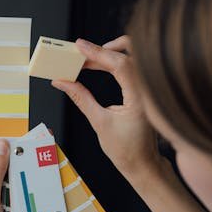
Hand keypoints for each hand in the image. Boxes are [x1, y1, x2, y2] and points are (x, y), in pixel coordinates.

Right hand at [52, 36, 162, 185]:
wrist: (143, 164)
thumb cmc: (126, 150)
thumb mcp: (99, 123)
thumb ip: (80, 98)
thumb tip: (62, 81)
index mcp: (140, 99)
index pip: (121, 65)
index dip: (98, 52)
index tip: (80, 47)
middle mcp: (148, 90)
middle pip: (131, 52)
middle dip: (105, 48)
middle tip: (82, 53)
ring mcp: (149, 89)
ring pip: (132, 56)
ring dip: (109, 53)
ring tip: (87, 60)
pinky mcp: (145, 89)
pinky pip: (132, 66)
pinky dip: (115, 62)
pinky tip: (100, 66)